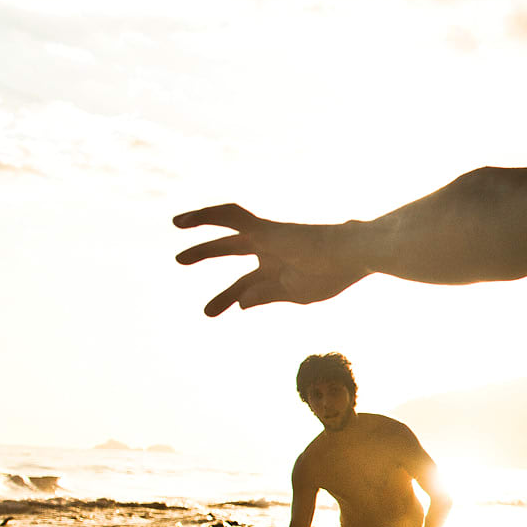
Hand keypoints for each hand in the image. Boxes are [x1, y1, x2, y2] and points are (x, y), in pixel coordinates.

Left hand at [174, 204, 369, 316]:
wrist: (351, 255)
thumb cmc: (331, 275)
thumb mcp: (295, 293)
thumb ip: (266, 296)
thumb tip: (240, 302)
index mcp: (281, 270)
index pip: (248, 283)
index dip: (230, 296)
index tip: (214, 310)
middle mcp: (272, 251)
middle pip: (232, 251)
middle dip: (207, 255)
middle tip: (179, 260)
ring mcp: (268, 239)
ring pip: (228, 235)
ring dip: (202, 240)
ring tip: (176, 242)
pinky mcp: (265, 228)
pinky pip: (231, 216)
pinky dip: (206, 216)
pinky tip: (181, 223)